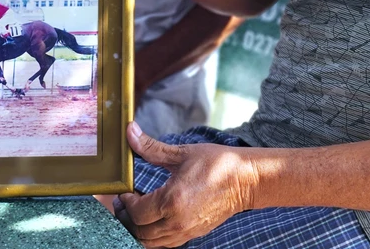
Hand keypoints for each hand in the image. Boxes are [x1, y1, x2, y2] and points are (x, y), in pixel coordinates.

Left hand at [114, 122, 256, 247]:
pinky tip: (153, 218)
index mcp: (172, 201)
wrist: (245, 181)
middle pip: (139, 232)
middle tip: (124, 202)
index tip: (125, 191)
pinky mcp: (193, 234)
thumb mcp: (182, 152)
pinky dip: (153, 235)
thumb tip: (130, 132)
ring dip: (138, 229)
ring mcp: (186, 232)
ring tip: (136, 211)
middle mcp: (177, 222)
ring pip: (151, 242)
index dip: (126, 203)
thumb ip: (151, 147)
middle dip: (127, 218)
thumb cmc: (216, 164)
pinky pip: (165, 243)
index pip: (137, 212)